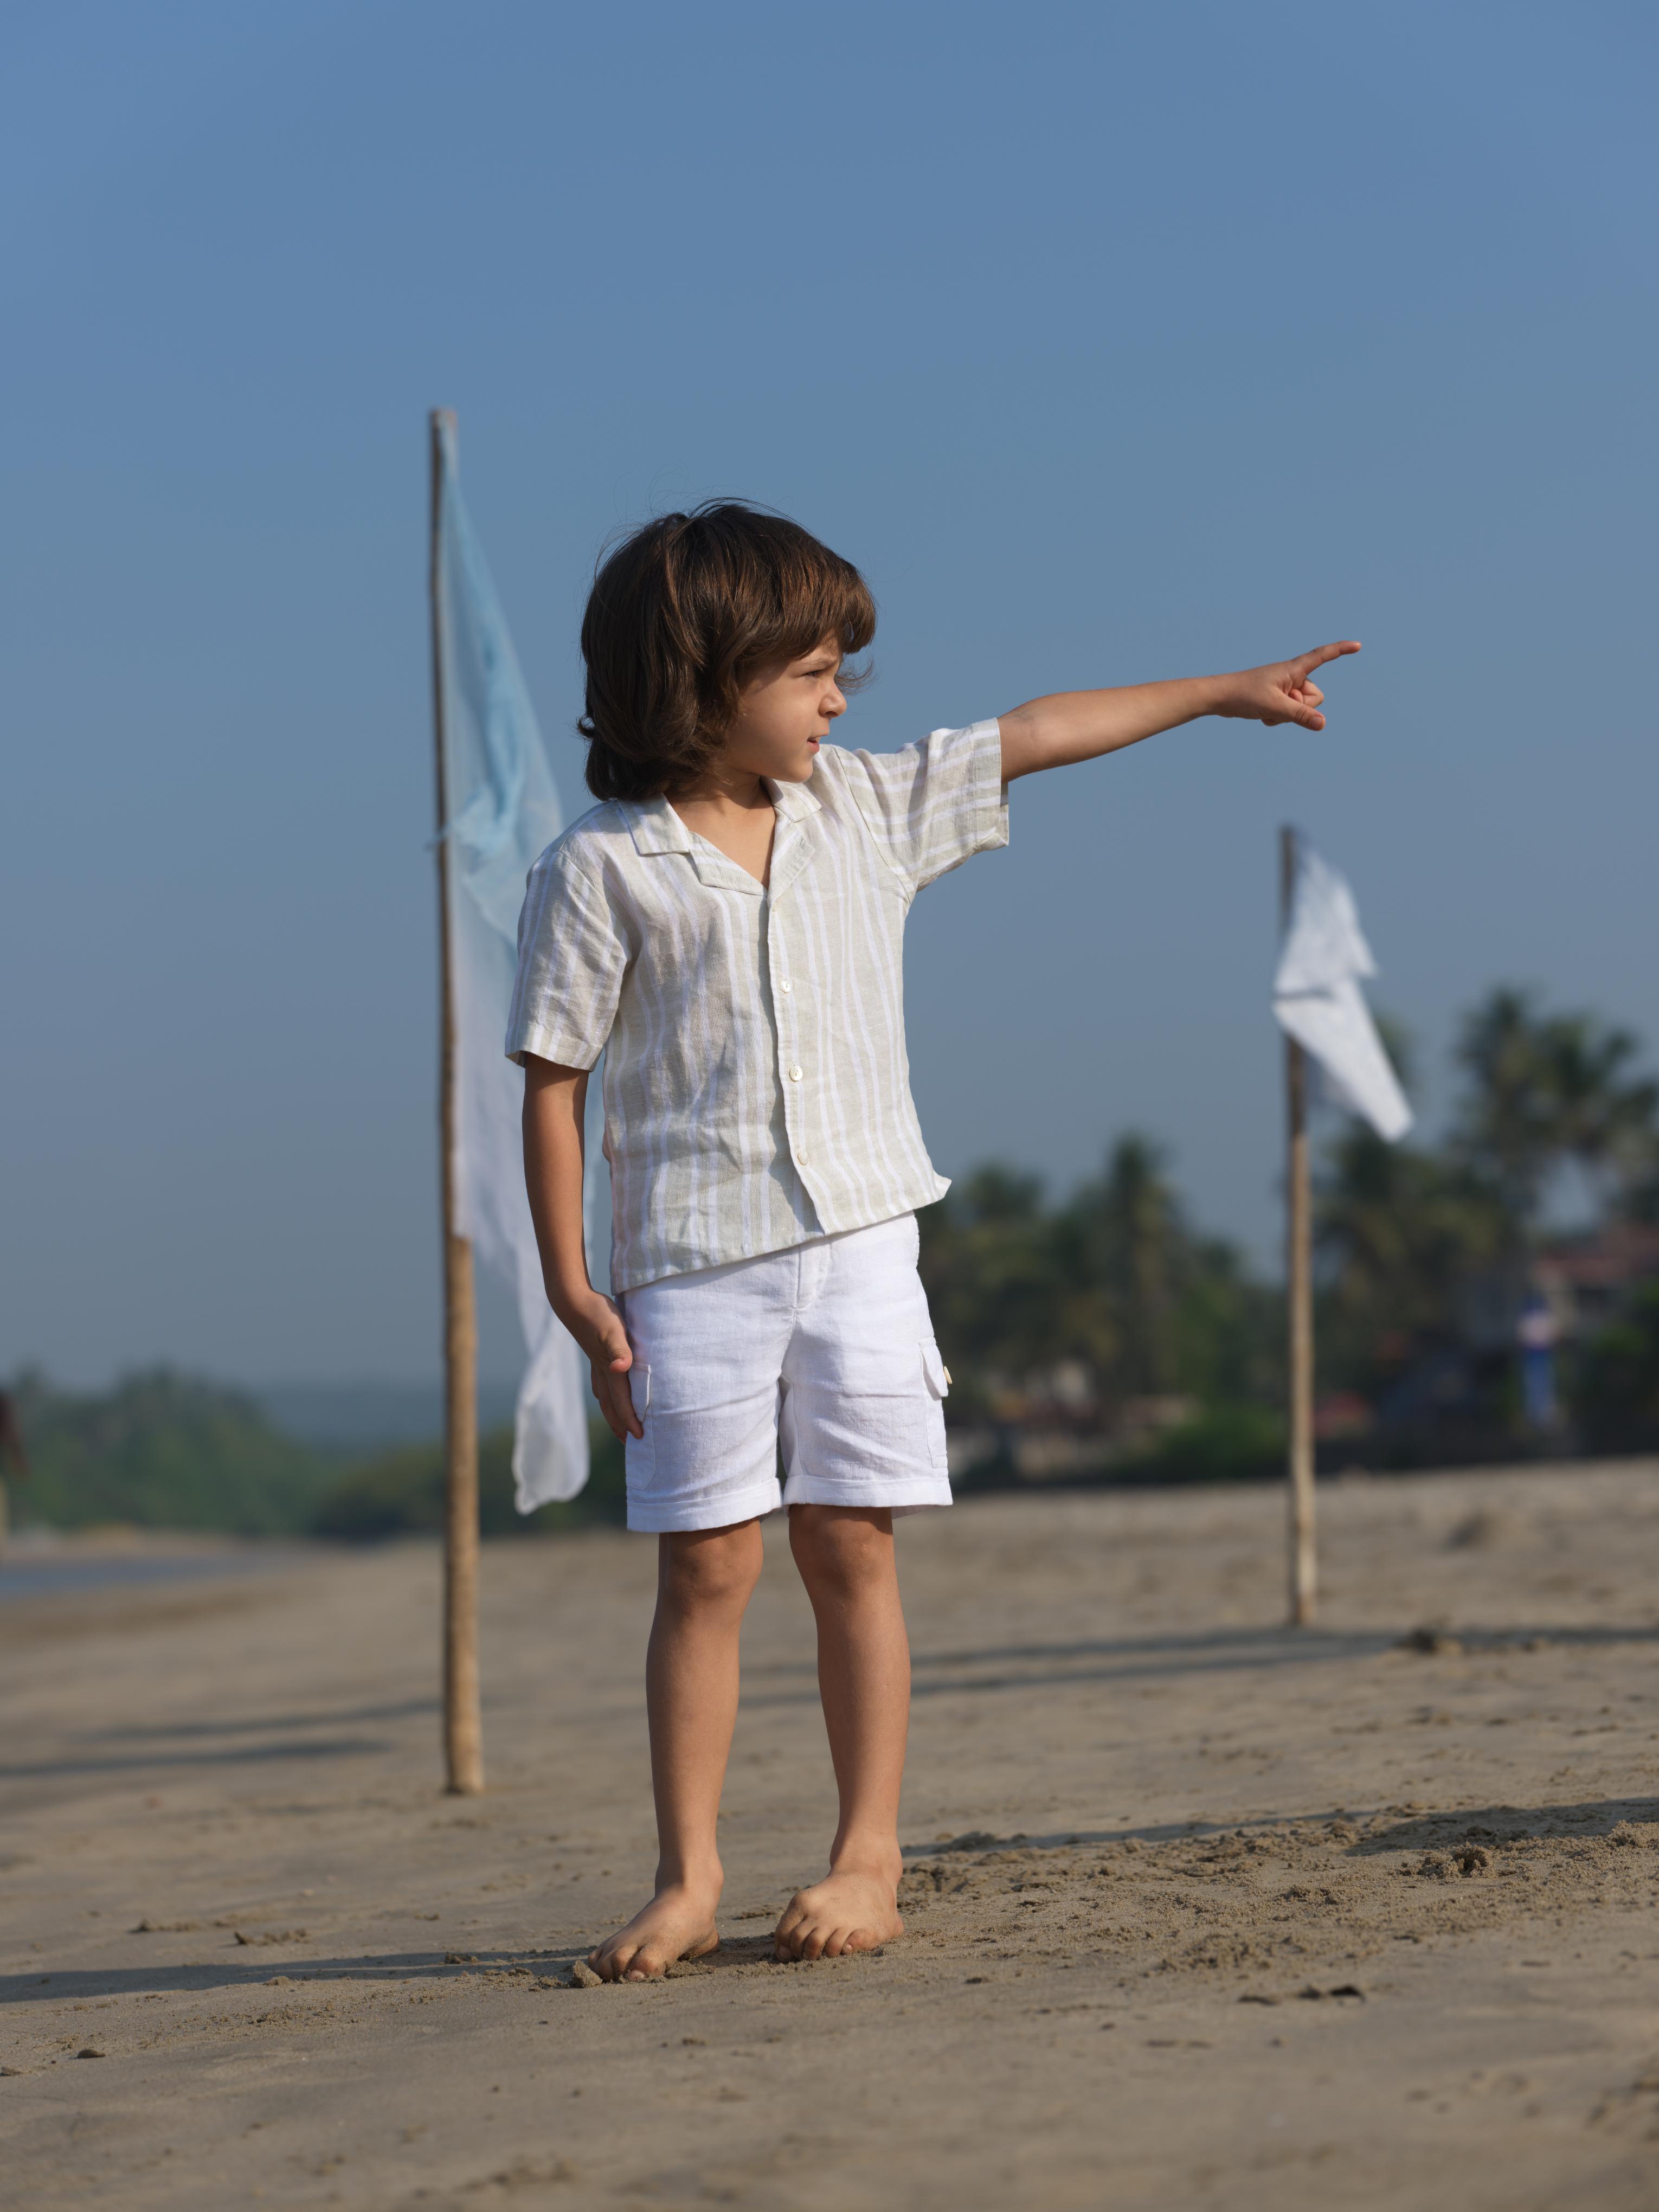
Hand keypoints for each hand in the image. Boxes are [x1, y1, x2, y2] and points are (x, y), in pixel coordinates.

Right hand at [561, 1290, 642, 1441]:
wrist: (573, 1302)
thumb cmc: (597, 1314)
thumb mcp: (613, 1329)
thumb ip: (619, 1349)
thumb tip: (620, 1367)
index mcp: (610, 1370)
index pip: (622, 1402)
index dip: (630, 1421)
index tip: (639, 1438)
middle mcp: (602, 1371)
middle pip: (611, 1406)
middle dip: (619, 1425)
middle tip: (629, 1443)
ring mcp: (595, 1364)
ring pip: (604, 1396)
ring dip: (612, 1413)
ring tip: (619, 1425)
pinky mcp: (594, 1354)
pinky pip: (601, 1383)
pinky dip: (606, 1395)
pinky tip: (607, 1391)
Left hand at [1214, 641, 1360, 730]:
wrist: (1218, 697)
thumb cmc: (1244, 695)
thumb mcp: (1275, 708)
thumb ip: (1300, 715)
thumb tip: (1323, 724)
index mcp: (1293, 669)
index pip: (1322, 656)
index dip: (1340, 650)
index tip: (1358, 646)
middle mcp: (1292, 676)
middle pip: (1316, 697)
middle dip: (1302, 707)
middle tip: (1278, 705)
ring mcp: (1285, 688)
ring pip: (1302, 708)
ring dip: (1287, 715)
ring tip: (1266, 709)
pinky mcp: (1277, 698)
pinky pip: (1289, 713)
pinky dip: (1277, 718)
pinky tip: (1261, 714)